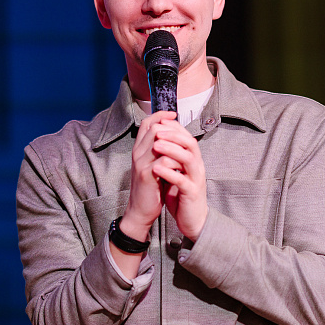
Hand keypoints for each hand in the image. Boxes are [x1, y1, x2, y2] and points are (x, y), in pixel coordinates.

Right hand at [120, 110, 175, 241]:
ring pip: (159, 140)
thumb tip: (173, 136)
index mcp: (139, 149)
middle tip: (186, 135)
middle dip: (172, 128)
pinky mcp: (147, 176)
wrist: (140, 211)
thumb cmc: (151, 188)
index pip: (147, 123)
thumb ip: (159, 151)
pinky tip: (182, 167)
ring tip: (187, 150)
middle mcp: (137, 153)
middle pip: (154, 128)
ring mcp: (141, 163)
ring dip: (177, 143)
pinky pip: (164, 160)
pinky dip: (176, 161)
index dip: (160, 115)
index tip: (174, 114)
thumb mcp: (153, 166)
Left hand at [150, 119, 207, 240]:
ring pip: (188, 158)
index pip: (186, 136)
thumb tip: (157, 140)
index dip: (174, 127)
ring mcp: (196, 179)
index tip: (160, 120)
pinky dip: (170, 173)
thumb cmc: (182, 196)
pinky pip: (182, 180)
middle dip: (173, 134)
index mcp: (193, 160)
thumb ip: (170, 158)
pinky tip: (157, 168)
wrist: (193, 220)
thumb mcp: (176, 173)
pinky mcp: (192, 193)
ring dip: (172, 150)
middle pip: (190, 143)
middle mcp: (197, 166)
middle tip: (157, 131)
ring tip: (156, 145)